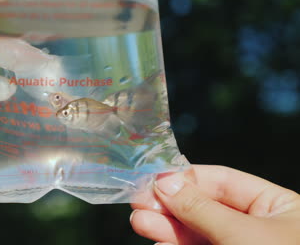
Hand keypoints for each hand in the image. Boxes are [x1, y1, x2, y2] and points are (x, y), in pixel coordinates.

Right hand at [130, 165, 299, 244]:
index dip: (187, 178)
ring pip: (195, 232)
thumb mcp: (243, 234)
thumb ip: (201, 208)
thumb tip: (166, 182)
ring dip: (167, 226)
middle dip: (171, 205)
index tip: (155, 180)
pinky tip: (159, 242)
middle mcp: (256, 226)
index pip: (223, 181)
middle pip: (204, 206)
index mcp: (276, 207)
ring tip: (140, 221)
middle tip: (140, 202)